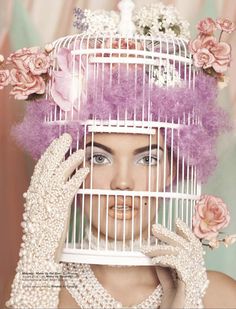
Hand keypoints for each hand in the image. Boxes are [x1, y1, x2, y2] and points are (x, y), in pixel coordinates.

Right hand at [6, 133, 88, 308]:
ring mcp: (48, 198)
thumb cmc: (41, 230)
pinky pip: (70, 186)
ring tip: (82, 151)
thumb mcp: (40, 209)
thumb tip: (52, 185)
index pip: (41, 166)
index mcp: (34, 191)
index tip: (57, 143)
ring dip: (72, 159)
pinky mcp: (59, 206)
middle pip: (49, 163)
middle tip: (67, 137)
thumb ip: (45, 195)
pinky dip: (78, 176)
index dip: (50, 152)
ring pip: (60, 172)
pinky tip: (86, 169)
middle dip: (58, 148)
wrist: (38, 251)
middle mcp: (39, 191)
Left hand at [142, 219, 208, 308]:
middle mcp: (198, 270)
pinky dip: (165, 259)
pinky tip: (154, 260)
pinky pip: (178, 263)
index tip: (177, 222)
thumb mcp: (169, 282)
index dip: (186, 232)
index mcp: (194, 268)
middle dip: (169, 234)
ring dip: (161, 248)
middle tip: (154, 228)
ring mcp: (195, 276)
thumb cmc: (175, 303)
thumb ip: (165, 268)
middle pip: (186, 245)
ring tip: (147, 250)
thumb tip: (157, 253)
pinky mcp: (189, 282)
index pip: (193, 245)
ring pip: (180, 252)